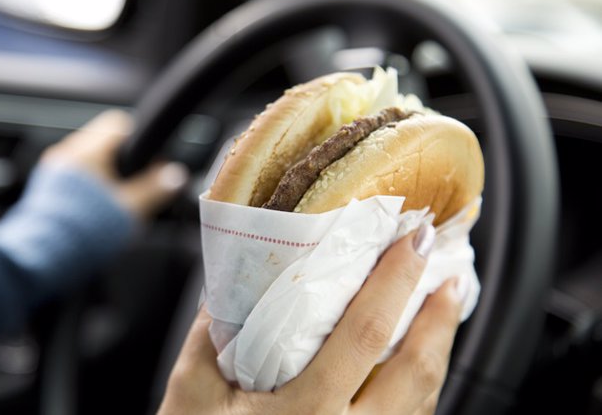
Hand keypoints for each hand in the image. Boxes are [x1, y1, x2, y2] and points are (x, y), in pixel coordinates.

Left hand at [41, 109, 188, 218]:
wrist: (45, 257)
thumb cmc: (86, 231)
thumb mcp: (131, 209)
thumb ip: (157, 189)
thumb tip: (176, 175)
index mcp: (88, 151)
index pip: (120, 124)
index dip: (141, 141)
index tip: (151, 165)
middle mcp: (67, 154)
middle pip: (105, 142)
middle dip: (124, 161)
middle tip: (137, 186)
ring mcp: (53, 170)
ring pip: (89, 159)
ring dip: (106, 174)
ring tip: (117, 201)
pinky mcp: (45, 189)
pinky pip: (74, 176)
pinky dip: (89, 186)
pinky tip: (97, 209)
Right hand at [158, 227, 465, 414]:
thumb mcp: (191, 393)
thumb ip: (211, 333)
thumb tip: (235, 279)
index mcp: (305, 413)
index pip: (364, 334)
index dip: (394, 282)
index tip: (411, 242)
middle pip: (415, 373)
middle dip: (440, 320)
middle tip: (448, 277)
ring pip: (421, 403)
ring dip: (437, 353)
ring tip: (441, 314)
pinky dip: (420, 388)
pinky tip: (414, 367)